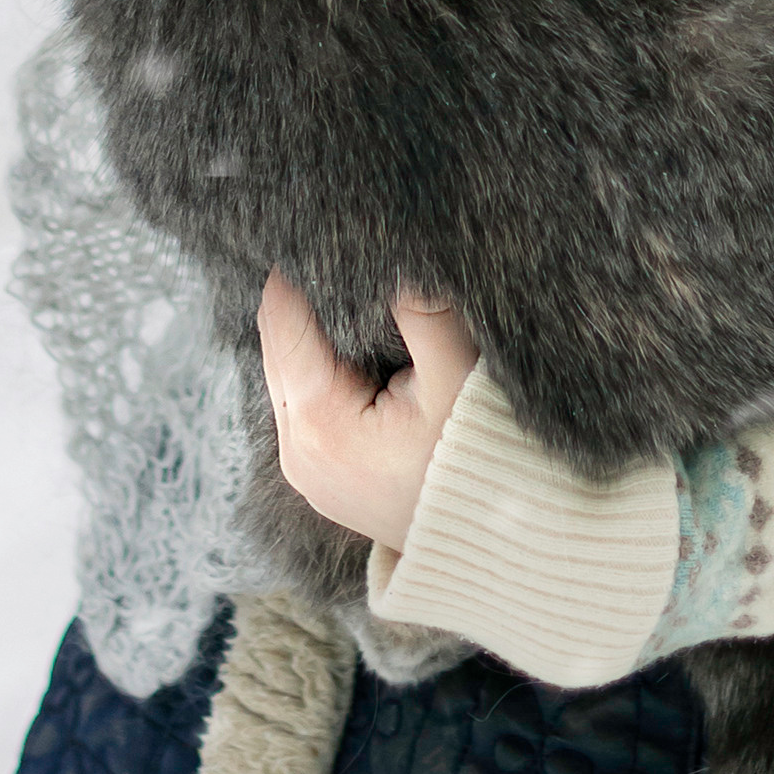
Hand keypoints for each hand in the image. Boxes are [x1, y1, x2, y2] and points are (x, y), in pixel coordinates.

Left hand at [258, 272, 481, 551]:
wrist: (496, 549)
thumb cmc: (480, 466)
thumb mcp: (458, 377)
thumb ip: (421, 308)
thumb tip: (394, 251)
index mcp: (317, 424)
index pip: (281, 322)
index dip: (295, 269)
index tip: (315, 224)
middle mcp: (294, 450)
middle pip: (277, 345)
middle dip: (302, 296)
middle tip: (335, 245)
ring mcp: (304, 468)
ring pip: (288, 372)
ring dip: (313, 332)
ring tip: (350, 287)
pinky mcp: (321, 474)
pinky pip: (303, 400)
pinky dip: (323, 365)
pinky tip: (357, 341)